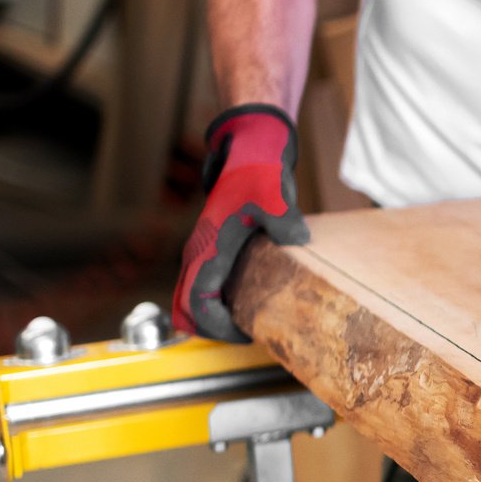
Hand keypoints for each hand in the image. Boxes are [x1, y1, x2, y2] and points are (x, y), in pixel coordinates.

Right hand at [172, 104, 309, 342]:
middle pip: (185, 310)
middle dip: (212, 330)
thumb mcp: (274, 191)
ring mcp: (204, 252)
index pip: (195, 303)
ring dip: (215, 318)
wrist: (251, 147)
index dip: (218, 327)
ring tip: (255, 322)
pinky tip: (254, 303)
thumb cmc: (259, 169)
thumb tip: (296, 239)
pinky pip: (205, 289)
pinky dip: (220, 305)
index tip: (248, 334)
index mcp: (208, 247)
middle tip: (250, 333)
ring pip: (192, 300)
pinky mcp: (215, 250)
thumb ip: (284, 217)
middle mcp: (199, 253)